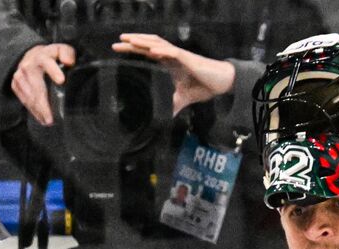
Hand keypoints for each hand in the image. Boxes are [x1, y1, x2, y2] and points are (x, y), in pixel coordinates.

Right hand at [11, 43, 75, 125]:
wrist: (31, 55)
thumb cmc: (51, 57)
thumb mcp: (61, 50)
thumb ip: (67, 53)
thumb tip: (69, 62)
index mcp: (41, 56)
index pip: (47, 62)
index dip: (54, 71)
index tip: (61, 81)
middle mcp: (28, 66)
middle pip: (36, 86)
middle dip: (43, 104)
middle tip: (51, 118)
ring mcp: (19, 76)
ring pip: (29, 96)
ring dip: (38, 110)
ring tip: (48, 121)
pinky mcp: (15, 85)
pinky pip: (24, 100)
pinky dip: (33, 110)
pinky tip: (40, 118)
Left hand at [112, 33, 234, 114]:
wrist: (222, 84)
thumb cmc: (203, 86)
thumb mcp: (182, 99)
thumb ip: (171, 105)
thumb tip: (160, 118)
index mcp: (168, 63)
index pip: (146, 53)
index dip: (132, 50)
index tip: (117, 50)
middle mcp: (172, 56)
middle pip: (148, 45)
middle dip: (132, 42)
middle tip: (116, 43)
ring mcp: (180, 56)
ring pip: (159, 43)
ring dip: (144, 41)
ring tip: (130, 40)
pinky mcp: (189, 59)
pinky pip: (174, 52)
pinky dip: (162, 51)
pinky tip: (152, 51)